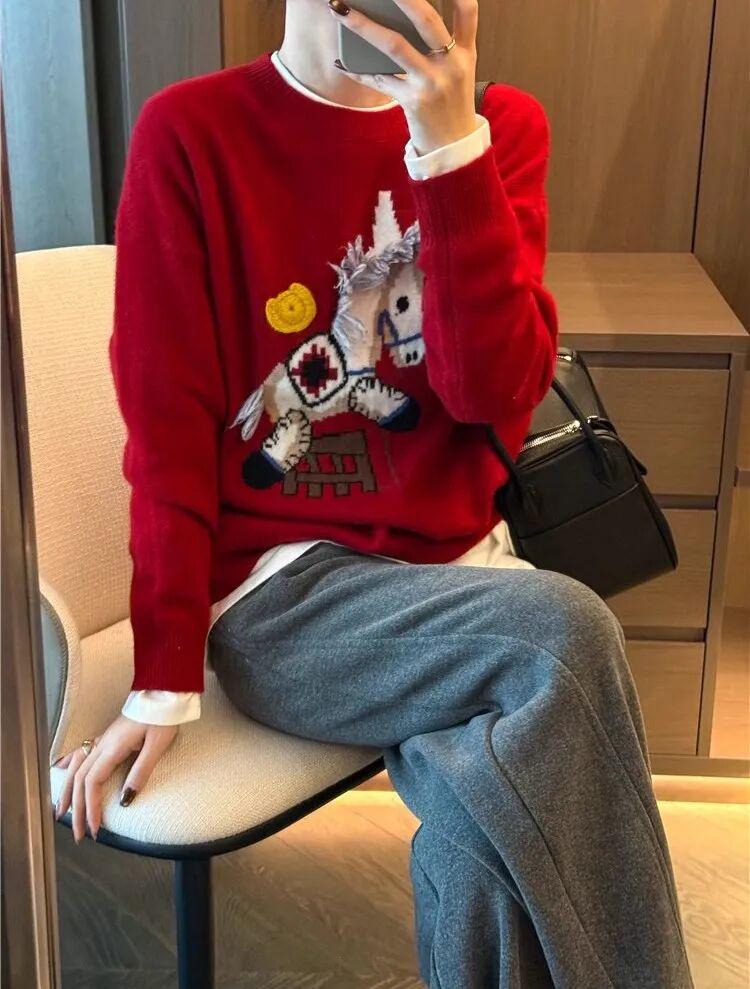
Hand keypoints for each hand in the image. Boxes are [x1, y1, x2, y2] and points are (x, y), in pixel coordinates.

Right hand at [52, 715, 177, 841]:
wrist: (162, 692)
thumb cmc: (163, 717)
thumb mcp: (157, 745)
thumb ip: (141, 771)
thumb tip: (124, 800)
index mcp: (113, 747)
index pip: (93, 782)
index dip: (91, 806)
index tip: (95, 828)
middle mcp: (102, 743)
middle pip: (80, 779)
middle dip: (77, 808)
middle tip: (80, 834)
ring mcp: (103, 739)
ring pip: (76, 767)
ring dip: (68, 791)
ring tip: (61, 812)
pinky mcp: (108, 736)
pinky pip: (81, 752)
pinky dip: (68, 764)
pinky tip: (59, 769)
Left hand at [328, 0, 478, 155]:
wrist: (452, 147)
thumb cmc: (450, 105)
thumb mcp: (458, 72)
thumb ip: (444, 45)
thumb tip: (403, 19)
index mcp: (464, 54)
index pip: (468, 12)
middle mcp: (451, 65)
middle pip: (426, 21)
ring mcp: (431, 83)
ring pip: (394, 46)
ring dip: (363, 26)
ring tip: (339, 10)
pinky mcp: (412, 102)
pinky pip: (379, 80)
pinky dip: (357, 71)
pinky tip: (341, 61)